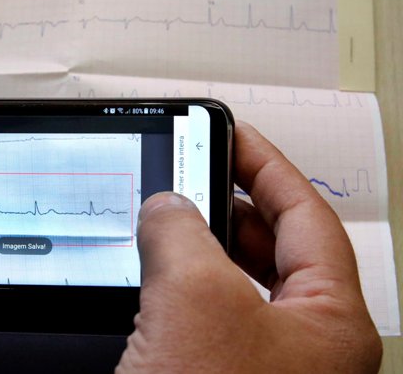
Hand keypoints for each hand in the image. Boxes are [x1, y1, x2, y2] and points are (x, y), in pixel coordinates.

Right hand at [116, 122, 380, 372]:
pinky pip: (207, 315)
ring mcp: (266, 365)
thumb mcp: (192, 296)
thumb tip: (166, 208)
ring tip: (167, 220)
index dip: (266, 166)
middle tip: (196, 172)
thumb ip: (180, 232)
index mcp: (331, 322)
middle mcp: (307, 344)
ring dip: (199, 250)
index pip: (307, 216)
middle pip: (274, 248)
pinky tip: (156, 279)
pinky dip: (182, 290)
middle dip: (229, 205)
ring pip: (236, 284)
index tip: (235, 135)